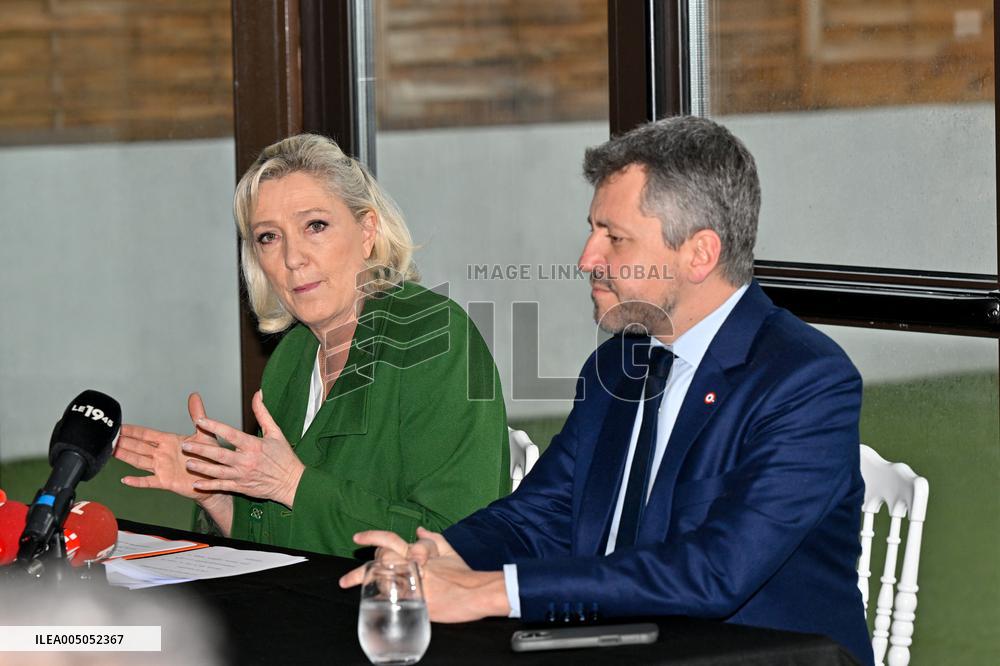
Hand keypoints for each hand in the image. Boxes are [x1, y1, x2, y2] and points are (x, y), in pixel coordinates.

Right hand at [115, 393, 226, 505]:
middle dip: (123, 441)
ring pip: (138, 461)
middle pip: (138, 446)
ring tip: (109, 452)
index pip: (146, 434)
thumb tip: (195, 395)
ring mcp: (162, 468)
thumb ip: (197, 415)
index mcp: (169, 441)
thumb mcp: (205, 434)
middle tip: (107, 436)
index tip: (118, 425)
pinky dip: (137, 481)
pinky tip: (125, 479)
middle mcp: (162, 454)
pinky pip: (148, 481)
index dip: (132, 430)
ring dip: (125, 456)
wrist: (217, 478)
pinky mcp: (166, 482)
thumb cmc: (212, 457)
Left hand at [181, 390, 304, 508]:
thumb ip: (263, 413)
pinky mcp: (242, 487)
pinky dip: (209, 485)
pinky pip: (222, 487)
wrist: (292, 483)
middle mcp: (246, 461)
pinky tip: (197, 483)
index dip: (214, 426)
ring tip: (188, 463)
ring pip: (218, 472)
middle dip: (201, 449)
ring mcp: (243, 475)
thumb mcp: (276, 432)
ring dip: (202, 467)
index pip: (230, 434)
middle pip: (219, 454)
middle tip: (185, 445)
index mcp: (254, 445)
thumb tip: (258, 394)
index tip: (200, 421)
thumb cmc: (284, 457)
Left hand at [338, 528, 507, 621]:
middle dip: (363, 568)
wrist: (475, 592)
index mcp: (418, 551)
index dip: (371, 537)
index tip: (356, 539)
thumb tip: (419, 529)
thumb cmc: (463, 573)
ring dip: (367, 581)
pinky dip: (380, 598)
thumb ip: (433, 539)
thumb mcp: (449, 552)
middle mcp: (413, 563)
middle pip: (381, 559)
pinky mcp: (416, 600)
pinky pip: (391, 597)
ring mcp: (413, 581)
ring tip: (351, 585)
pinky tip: (372, 601)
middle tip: (348, 579)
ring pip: (382, 576)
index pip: (390, 539)